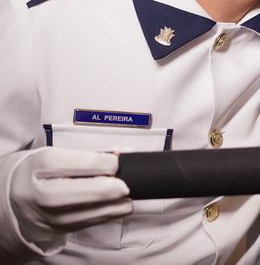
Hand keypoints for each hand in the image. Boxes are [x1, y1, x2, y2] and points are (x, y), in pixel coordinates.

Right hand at [9, 147, 132, 244]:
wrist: (12, 197)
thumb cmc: (37, 172)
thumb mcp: (56, 154)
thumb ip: (90, 155)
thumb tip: (122, 154)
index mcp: (45, 165)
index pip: (92, 164)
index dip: (112, 161)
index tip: (114, 160)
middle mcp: (48, 194)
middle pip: (102, 190)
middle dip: (120, 182)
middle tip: (122, 176)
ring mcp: (56, 216)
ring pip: (106, 208)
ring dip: (121, 198)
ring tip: (118, 188)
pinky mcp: (64, 229)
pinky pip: (100, 220)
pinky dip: (113, 209)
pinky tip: (112, 201)